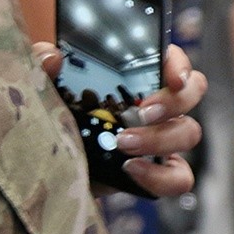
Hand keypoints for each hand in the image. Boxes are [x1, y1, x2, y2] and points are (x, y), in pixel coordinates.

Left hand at [35, 41, 204, 197]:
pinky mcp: (156, 171)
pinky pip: (179, 177)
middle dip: (173, 102)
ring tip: (122, 143)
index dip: (179, 64)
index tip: (171, 78)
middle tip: (140, 112)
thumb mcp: (44, 88)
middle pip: (192, 92)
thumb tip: (53, 56)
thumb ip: (41, 66)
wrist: (48, 164)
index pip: (173, 59)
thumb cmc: (54, 116)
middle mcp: (155, 103)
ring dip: (160, 138)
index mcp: (136, 75)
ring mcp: (160, 139)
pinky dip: (161, 176)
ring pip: (188, 132)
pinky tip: (131, 169)